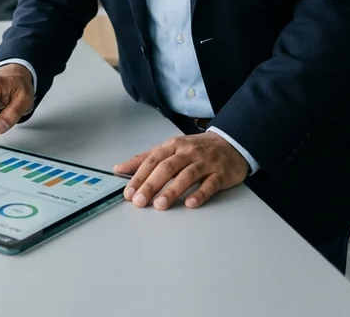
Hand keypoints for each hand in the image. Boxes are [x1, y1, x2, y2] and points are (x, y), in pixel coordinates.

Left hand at [112, 132, 248, 210]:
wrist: (230, 143)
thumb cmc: (196, 149)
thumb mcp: (169, 149)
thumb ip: (145, 159)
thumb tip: (119, 168)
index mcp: (173, 146)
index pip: (152, 160)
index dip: (139, 176)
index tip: (128, 192)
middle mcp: (188, 152)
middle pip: (167, 167)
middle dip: (151, 185)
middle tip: (139, 201)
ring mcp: (205, 162)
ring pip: (187, 175)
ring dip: (172, 190)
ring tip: (159, 205)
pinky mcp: (221, 173)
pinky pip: (210, 184)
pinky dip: (200, 194)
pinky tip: (190, 204)